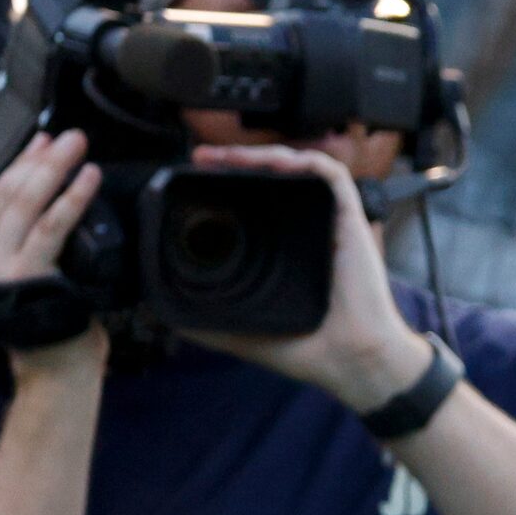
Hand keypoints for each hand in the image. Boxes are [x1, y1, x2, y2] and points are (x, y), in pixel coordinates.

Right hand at [0, 130, 105, 371]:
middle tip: (67, 136)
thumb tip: (6, 186)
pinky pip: (53, 225)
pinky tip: (90, 177)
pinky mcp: (28, 274)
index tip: (39, 143)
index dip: (18, 166)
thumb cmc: (42, 324)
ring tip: (78, 145)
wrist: (52, 370)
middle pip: (8, 195)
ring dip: (55, 168)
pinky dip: (73, 197)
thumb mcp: (14, 275)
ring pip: (27, 204)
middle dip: (39, 160)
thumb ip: (7, 237)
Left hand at [184, 144, 428, 414]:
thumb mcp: (242, 334)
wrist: (350, 359)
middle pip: (272, 179)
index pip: (255, 205)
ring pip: (297, 169)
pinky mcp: (349, 218)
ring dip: (260, 155)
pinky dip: (303, 161)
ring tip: (224, 155)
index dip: (226, 187)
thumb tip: (165, 316)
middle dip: (235, 162)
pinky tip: (273, 161)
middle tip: (200, 159)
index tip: (193, 182)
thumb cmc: (307, 348)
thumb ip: (207, 324)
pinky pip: (329, 176)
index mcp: (283, 251)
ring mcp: (327, 222)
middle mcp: (305, 230)